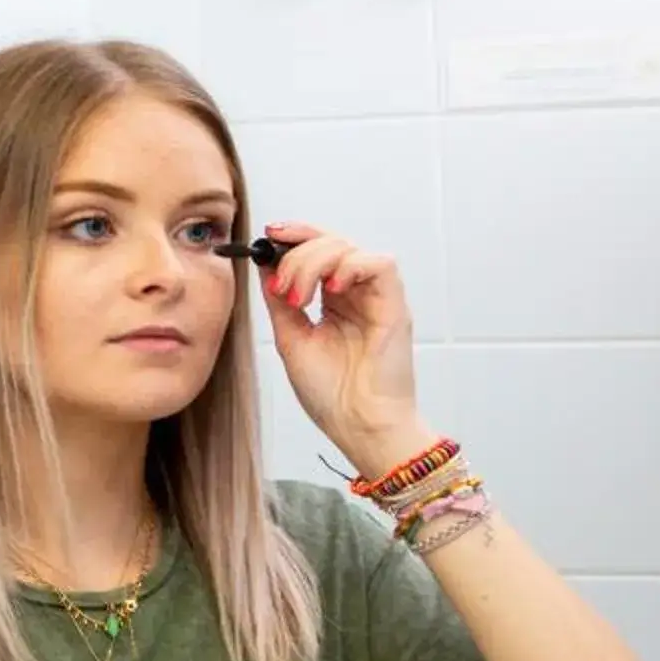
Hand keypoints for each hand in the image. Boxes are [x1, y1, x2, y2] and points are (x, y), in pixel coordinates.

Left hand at [255, 222, 433, 476]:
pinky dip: (351, 267)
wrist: (358, 425)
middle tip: (280, 283)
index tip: (267, 235)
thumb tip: (264, 266)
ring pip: (350, 248)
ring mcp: (377, 298)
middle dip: (298, 250)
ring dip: (314, 263)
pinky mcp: (395, 306)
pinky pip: (380, 264)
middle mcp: (357, 294)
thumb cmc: (331, 393)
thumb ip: (280, 303)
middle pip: (331, 242)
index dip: (295, 236)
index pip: (318, 251)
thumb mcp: (291, 339)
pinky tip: (331, 290)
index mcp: (335, 301)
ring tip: (298, 299)